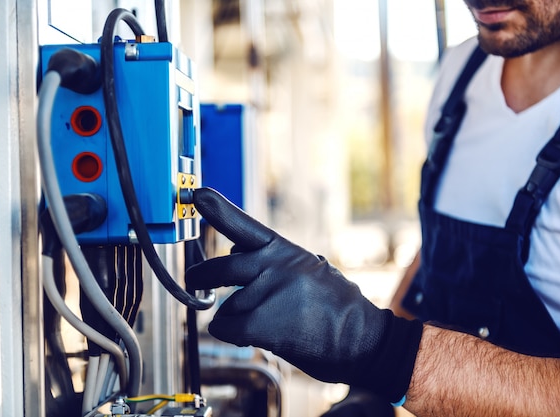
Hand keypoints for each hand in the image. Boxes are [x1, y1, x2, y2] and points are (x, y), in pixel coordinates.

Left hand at [186, 188, 422, 402]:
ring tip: (269, 322)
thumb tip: (232, 252)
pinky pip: (224, 326)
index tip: (198, 194)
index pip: (244, 226)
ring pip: (225, 305)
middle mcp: (274, 265)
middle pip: (218, 269)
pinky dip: (232, 334)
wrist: (362, 339)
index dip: (219, 210)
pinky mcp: (261, 321)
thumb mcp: (308, 269)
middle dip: (201, 276)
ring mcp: (267, 291)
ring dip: (236, 317)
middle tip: (196, 280)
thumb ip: (270, 260)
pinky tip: (255, 336)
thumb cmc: (335, 308)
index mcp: (285, 250)